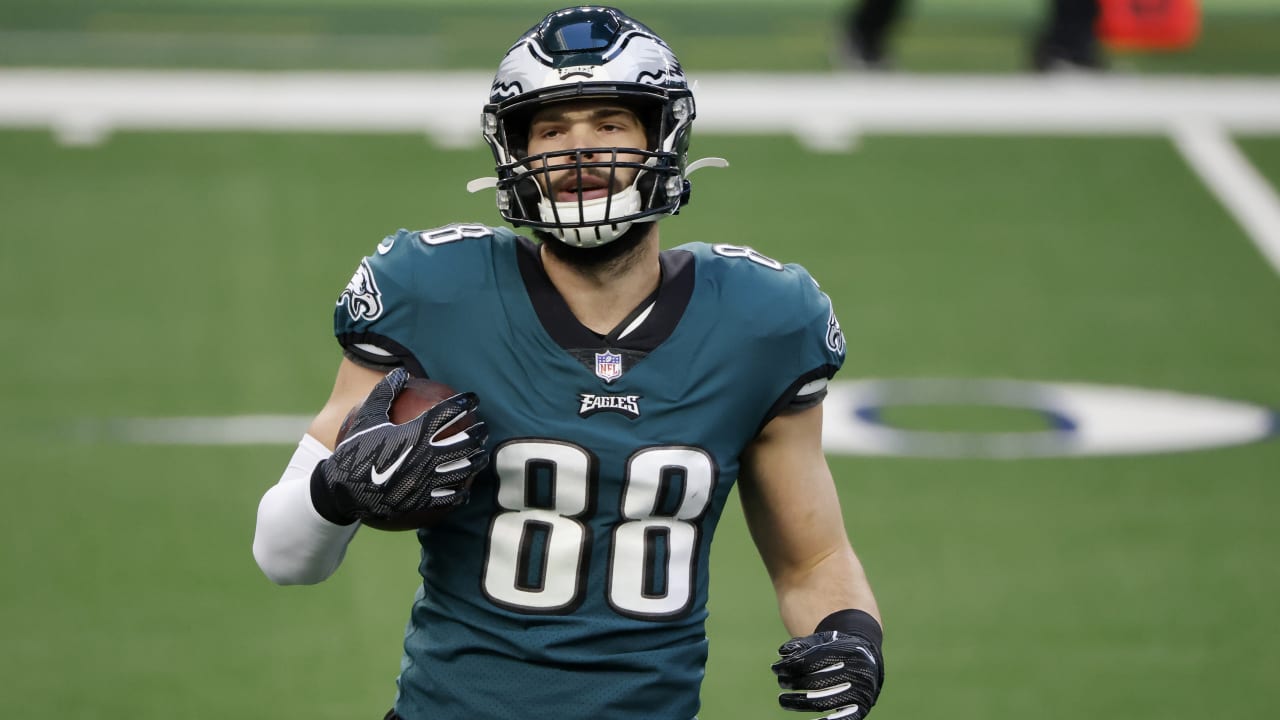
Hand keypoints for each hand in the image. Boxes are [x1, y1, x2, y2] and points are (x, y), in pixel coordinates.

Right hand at [310, 368, 489, 524]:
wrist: (342, 490)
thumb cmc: (354, 450)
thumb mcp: (367, 418)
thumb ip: (385, 393)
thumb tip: (400, 372)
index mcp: (414, 433)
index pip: (448, 413)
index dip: (464, 403)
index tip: (473, 398)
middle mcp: (425, 456)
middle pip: (463, 442)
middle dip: (478, 433)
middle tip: (484, 428)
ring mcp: (426, 480)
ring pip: (462, 470)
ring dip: (476, 461)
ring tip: (481, 456)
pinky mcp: (422, 501)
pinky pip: (448, 497)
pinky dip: (460, 492)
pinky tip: (466, 489)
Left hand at [772, 612, 883, 719]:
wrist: (870, 662)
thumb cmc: (840, 649)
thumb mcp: (825, 640)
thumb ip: (804, 644)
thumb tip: (782, 653)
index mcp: (847, 651)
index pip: (811, 661)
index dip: (789, 666)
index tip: (776, 669)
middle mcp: (857, 672)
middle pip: (814, 682)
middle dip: (792, 683)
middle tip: (781, 683)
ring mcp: (861, 692)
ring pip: (822, 702)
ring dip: (797, 703)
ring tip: (783, 700)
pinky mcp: (862, 708)